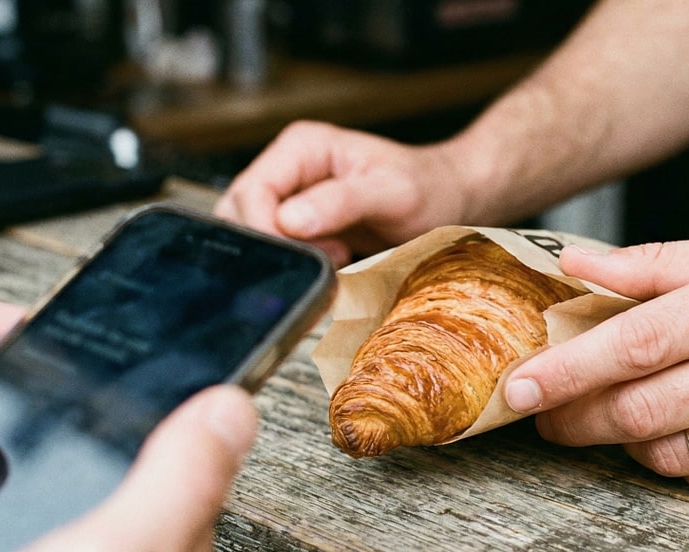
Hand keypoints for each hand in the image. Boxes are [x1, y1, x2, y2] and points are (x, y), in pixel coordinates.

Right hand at [214, 121, 468, 266]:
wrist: (448, 202)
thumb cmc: (427, 188)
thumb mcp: (393, 192)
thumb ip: (343, 202)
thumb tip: (290, 220)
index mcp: (301, 147)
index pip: (251, 191)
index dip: (266, 229)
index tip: (309, 252)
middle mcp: (288, 169)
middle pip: (241, 215)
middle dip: (275, 246)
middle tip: (330, 256)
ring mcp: (290, 199)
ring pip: (254, 238)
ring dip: (287, 258)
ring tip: (337, 258)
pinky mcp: (299, 228)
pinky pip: (277, 252)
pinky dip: (297, 267)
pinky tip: (335, 266)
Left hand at [503, 233, 688, 496]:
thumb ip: (659, 264)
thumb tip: (576, 267)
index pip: (637, 342)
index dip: (567, 370)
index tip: (517, 387)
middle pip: (641, 410)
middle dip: (575, 418)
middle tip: (545, 413)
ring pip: (667, 455)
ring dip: (622, 441)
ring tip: (615, 413)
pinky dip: (675, 460)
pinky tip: (677, 430)